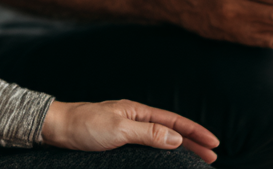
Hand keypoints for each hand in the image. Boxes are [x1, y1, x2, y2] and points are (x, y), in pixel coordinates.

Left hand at [41, 99, 218, 162]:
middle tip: (213, 158)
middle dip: (192, 142)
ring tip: (196, 160)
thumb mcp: (119, 129)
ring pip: (160, 139)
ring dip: (179, 148)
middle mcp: (134, 118)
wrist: (57, 128)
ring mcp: (126, 130)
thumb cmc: (85, 125)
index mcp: (136, 111)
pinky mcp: (117, 142)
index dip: (194, 132)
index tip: (214, 144)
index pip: (173, 120)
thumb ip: (148, 133)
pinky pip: (147, 148)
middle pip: (170, 129)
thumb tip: (177, 138)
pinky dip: (161, 153)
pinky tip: (165, 161)